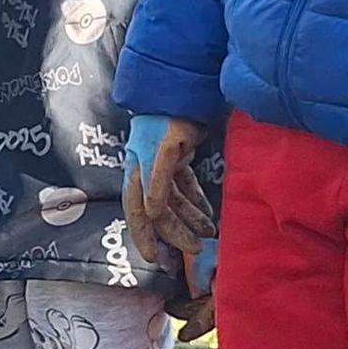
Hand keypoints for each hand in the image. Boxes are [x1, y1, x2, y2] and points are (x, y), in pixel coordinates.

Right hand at [123, 115, 215, 269]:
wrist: (180, 89)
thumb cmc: (170, 118)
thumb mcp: (163, 149)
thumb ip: (157, 181)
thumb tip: (151, 212)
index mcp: (138, 172)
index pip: (137, 211)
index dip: (144, 236)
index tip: (153, 258)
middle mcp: (146, 173)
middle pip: (159, 211)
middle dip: (176, 232)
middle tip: (197, 248)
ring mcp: (162, 166)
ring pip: (174, 201)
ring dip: (190, 218)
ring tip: (210, 232)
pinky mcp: (177, 159)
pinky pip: (185, 187)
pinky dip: (195, 201)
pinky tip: (208, 214)